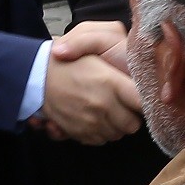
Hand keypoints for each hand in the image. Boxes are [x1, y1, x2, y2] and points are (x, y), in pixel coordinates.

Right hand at [35, 26, 141, 143]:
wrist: (38, 74)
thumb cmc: (70, 59)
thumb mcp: (96, 44)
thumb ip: (121, 57)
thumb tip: (141, 82)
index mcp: (110, 82)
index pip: (142, 102)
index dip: (146, 101)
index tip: (144, 97)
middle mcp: (102, 105)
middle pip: (133, 124)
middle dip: (131, 115)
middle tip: (123, 102)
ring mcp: (91, 122)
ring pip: (118, 134)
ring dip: (117, 124)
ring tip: (108, 109)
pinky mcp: (80, 133)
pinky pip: (101, 140)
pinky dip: (101, 132)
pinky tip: (96, 117)